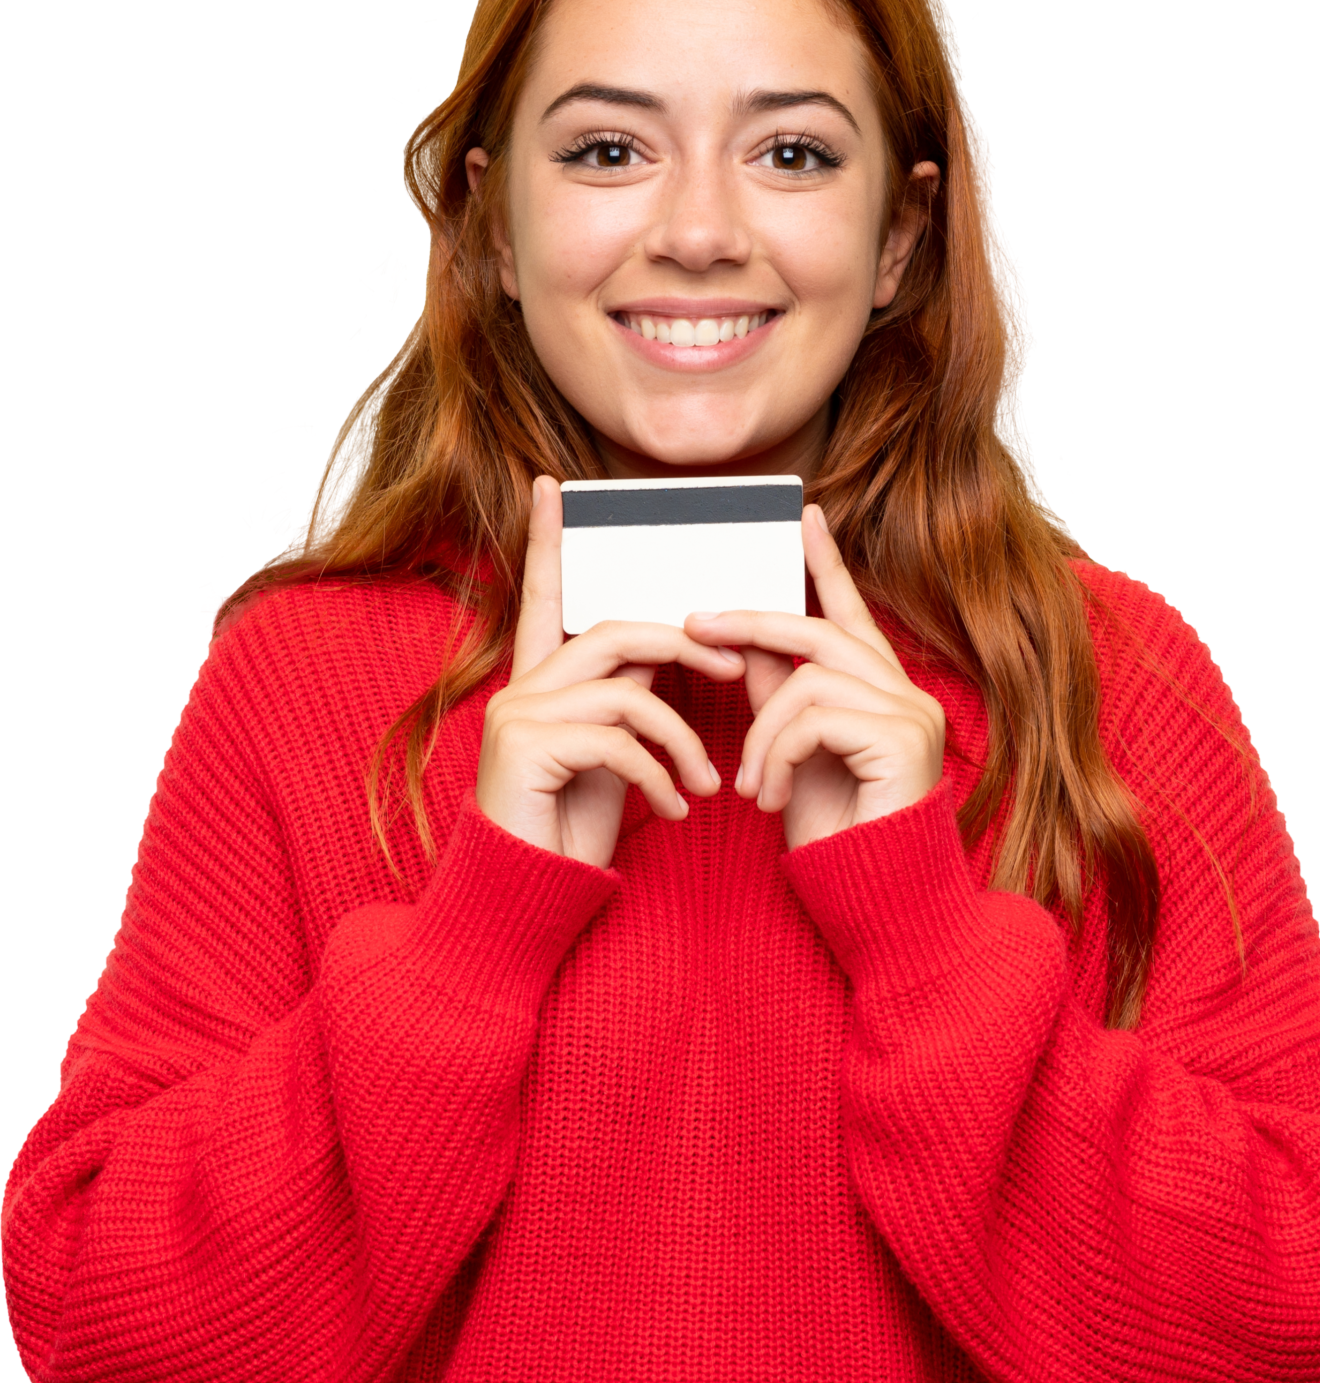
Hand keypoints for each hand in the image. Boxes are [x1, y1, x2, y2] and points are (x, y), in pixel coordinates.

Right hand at [476, 477, 742, 868]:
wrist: (529, 896)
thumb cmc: (573, 830)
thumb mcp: (613, 757)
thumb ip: (631, 701)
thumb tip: (678, 651)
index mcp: (537, 683)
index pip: (544, 597)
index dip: (547, 541)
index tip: (553, 486)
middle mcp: (519, 688)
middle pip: (613, 631)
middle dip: (686, 646)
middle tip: (738, 673)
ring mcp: (517, 715)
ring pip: (627, 687)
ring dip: (683, 736)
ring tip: (709, 781)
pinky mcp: (525, 748)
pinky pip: (618, 739)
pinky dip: (661, 775)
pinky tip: (676, 810)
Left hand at [683, 506, 946, 851]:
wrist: (872, 899)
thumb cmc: (834, 834)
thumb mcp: (791, 755)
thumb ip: (776, 697)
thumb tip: (742, 643)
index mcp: (881, 692)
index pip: (849, 613)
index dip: (826, 564)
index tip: (803, 516)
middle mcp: (906, 693)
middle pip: (818, 631)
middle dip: (750, 622)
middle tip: (691, 623)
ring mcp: (911, 714)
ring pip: (807, 680)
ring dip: (761, 732)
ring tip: (750, 785)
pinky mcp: (903, 739)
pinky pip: (814, 718)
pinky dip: (778, 755)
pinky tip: (772, 798)